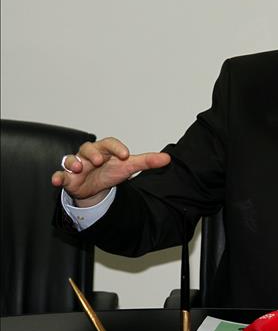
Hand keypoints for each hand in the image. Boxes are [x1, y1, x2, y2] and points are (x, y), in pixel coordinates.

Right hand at [51, 137, 170, 206]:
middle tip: (99, 160)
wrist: (97, 187)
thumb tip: (167, 159)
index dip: (117, 147)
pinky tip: (57, 180)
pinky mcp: (68, 177)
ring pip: (71, 159)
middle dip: (92, 153)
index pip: (110, 143)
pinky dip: (58, 176)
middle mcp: (89, 155)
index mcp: (105, 150)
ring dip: (73, 162)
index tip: (126, 155)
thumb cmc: (112, 171)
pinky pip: (60, 174)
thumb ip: (147, 162)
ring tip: (78, 167)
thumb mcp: (129, 167)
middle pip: (88, 148)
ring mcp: (76, 165)